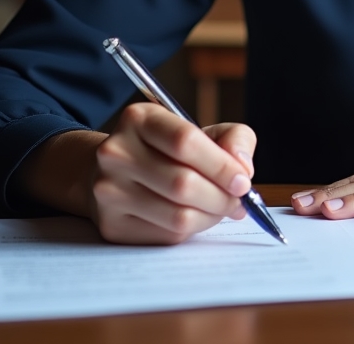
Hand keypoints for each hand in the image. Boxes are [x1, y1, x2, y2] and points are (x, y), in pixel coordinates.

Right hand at [15, 106, 256, 244]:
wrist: (117, 171)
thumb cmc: (169, 149)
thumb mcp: (202, 129)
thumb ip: (233, 138)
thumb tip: (243, 168)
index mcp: (139, 119)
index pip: (184, 141)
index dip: (220, 164)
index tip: (244, 181)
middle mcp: (117, 152)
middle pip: (182, 183)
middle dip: (222, 196)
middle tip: (240, 201)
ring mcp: (109, 191)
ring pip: (177, 215)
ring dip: (211, 216)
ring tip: (223, 208)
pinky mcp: (111, 224)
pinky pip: (166, 235)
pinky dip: (193, 229)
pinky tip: (198, 216)